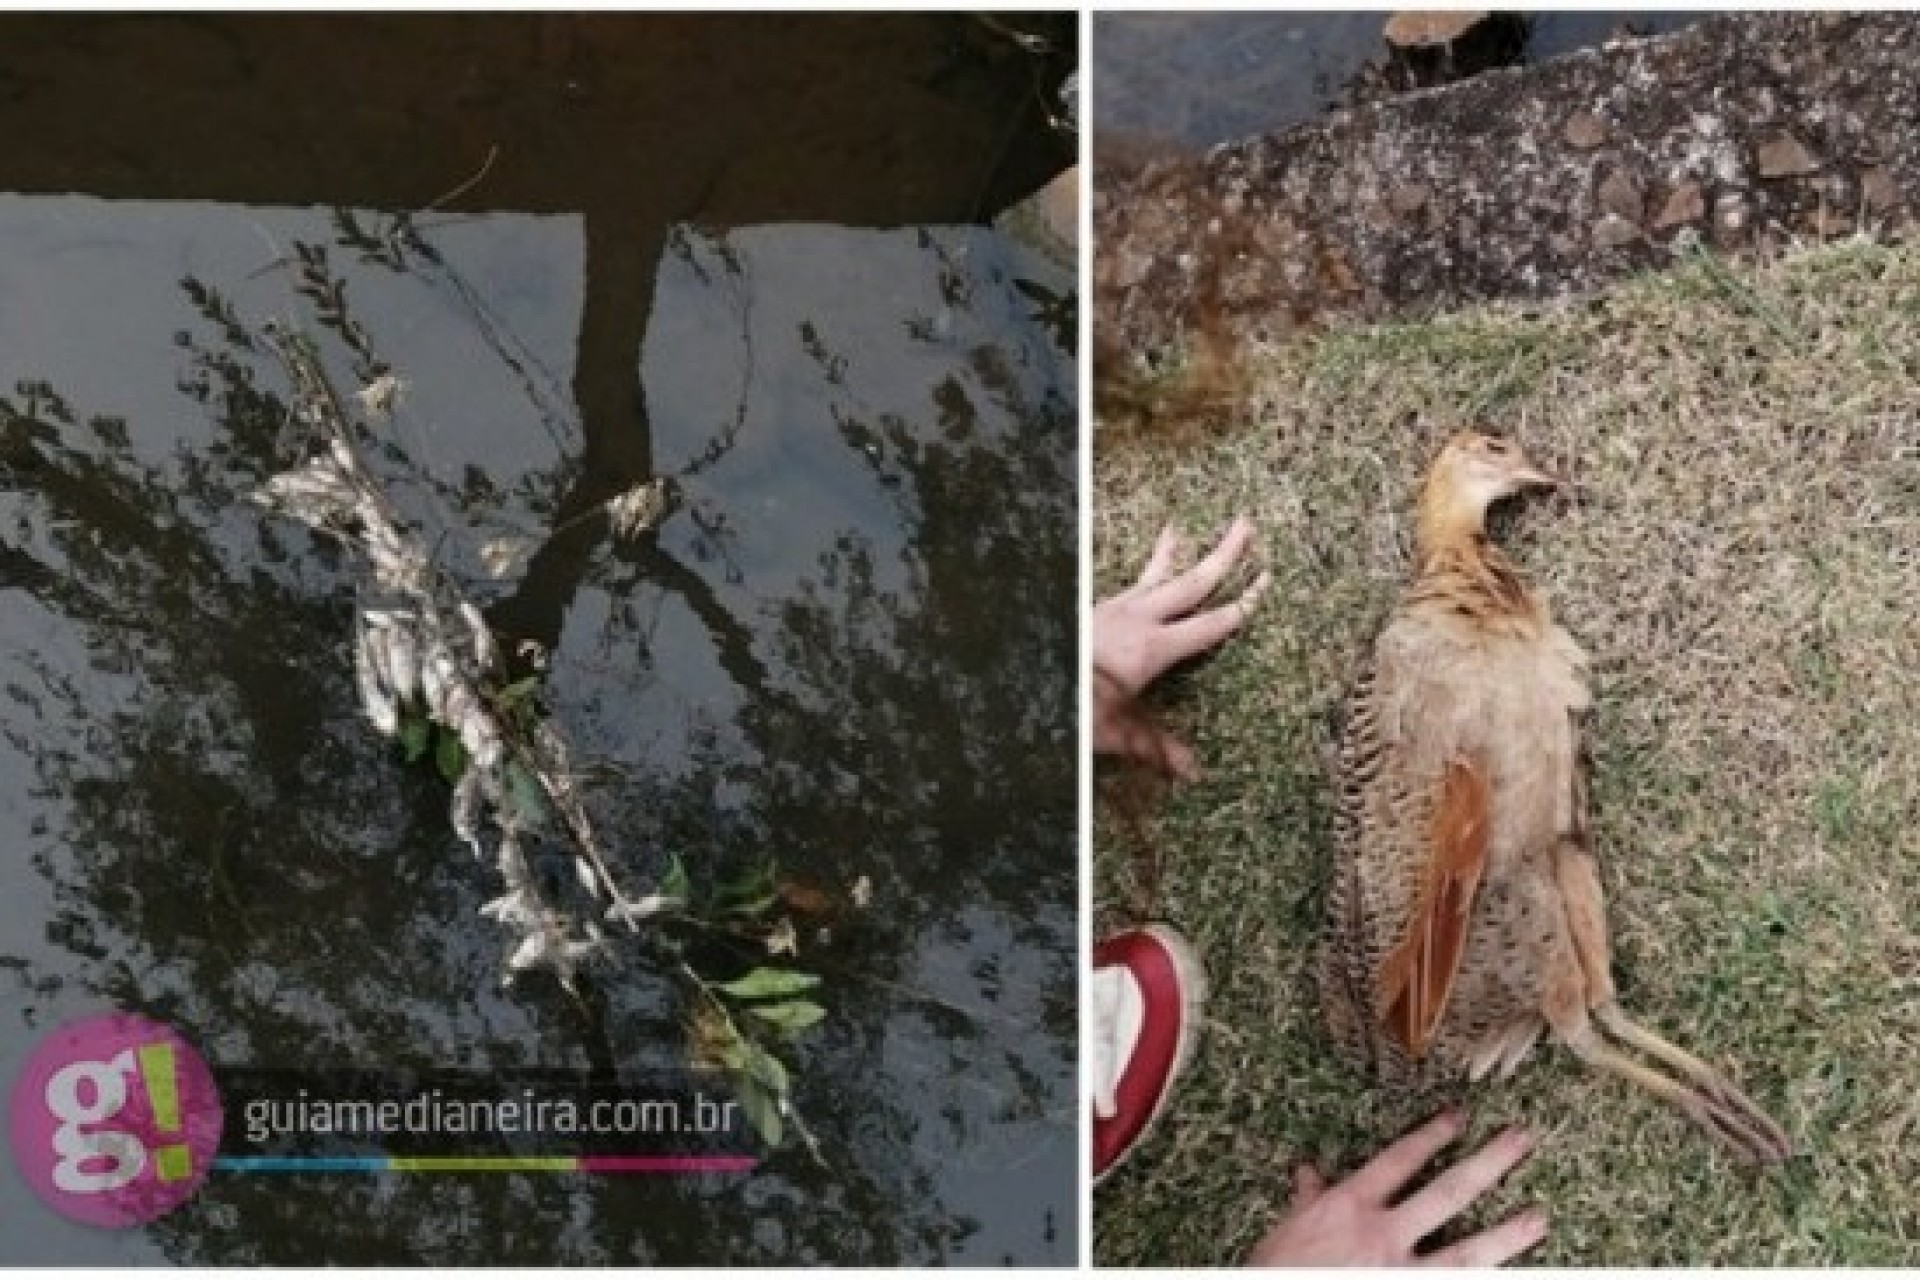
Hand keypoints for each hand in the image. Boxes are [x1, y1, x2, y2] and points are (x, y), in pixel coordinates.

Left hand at [1092, 516, 1269, 779]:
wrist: (1028, 681)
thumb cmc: (1075, 707)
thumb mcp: (1116, 731)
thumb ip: (1155, 746)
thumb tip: (1193, 771)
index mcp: (1152, 648)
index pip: (1210, 624)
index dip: (1242, 603)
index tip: (1267, 578)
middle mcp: (1136, 619)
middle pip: (1190, 581)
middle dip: (1222, 554)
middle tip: (1245, 524)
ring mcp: (1112, 609)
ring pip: (1153, 575)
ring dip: (1171, 552)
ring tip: (1179, 527)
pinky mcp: (1093, 610)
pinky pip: (1128, 584)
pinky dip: (1140, 573)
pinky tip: (1140, 573)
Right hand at [1246, 1110, 1547, 1266]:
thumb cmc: (1277, 1270)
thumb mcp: (1286, 1229)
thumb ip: (1307, 1201)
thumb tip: (1308, 1174)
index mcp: (1350, 1206)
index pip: (1400, 1160)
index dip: (1432, 1136)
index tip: (1459, 1118)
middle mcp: (1383, 1234)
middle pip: (1447, 1193)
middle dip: (1488, 1164)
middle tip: (1521, 1141)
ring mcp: (1402, 1273)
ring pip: (1466, 1251)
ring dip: (1507, 1235)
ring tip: (1538, 1217)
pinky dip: (1483, 1277)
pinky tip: (1514, 1274)